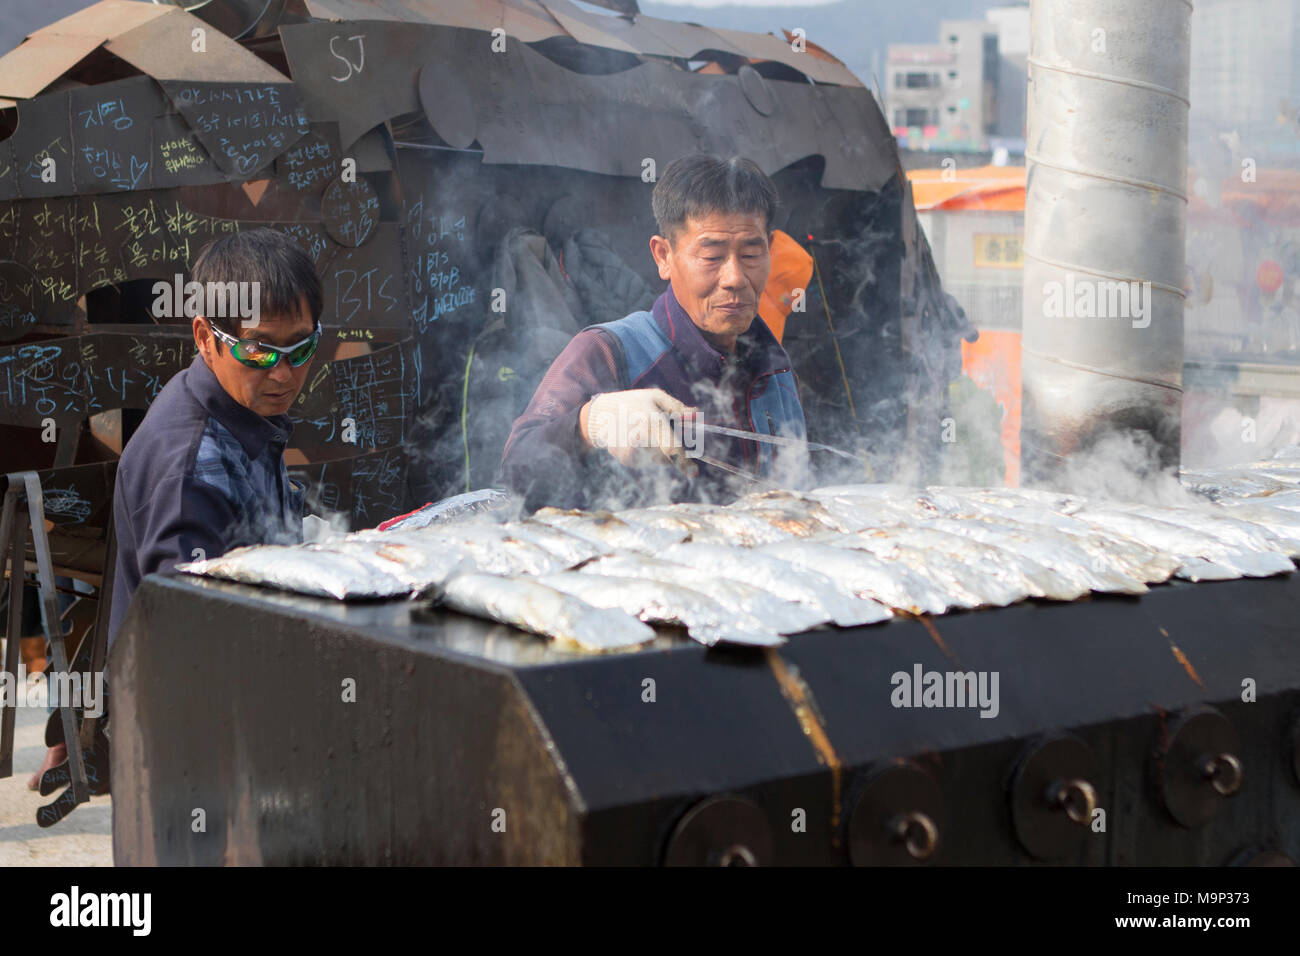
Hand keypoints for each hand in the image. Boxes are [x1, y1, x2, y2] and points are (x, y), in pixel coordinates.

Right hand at [581, 388, 698, 477]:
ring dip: (658, 450)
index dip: (684, 462)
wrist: (600, 415)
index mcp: (651, 422)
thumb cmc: (633, 402)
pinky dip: (646, 453)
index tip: (694, 473)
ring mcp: (630, 452)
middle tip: (659, 433)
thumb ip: (677, 407)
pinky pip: (646, 461)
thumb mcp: (655, 397)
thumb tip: (696, 415)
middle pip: (666, 457)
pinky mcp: (625, 460)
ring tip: (645, 432)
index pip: (671, 447)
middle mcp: (640, 440)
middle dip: (669, 450)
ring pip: (657, 460)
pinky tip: (636, 439)